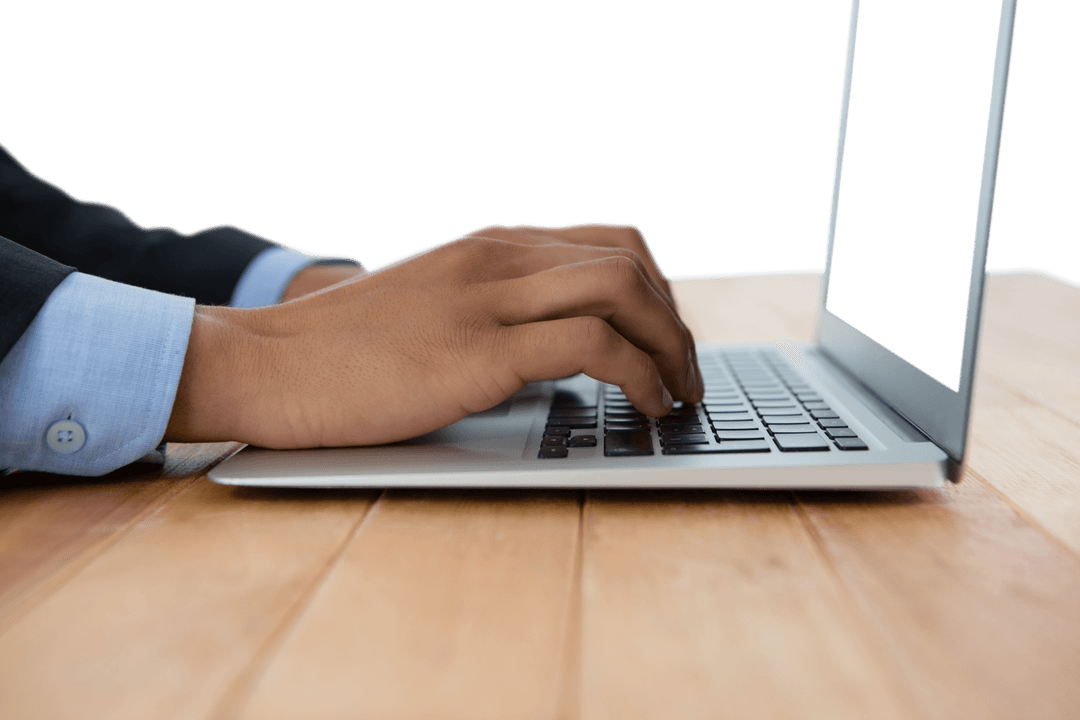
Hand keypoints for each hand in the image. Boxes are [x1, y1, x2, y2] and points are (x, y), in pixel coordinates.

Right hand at [165, 224, 704, 448]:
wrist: (269, 364)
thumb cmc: (348, 349)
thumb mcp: (434, 306)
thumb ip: (497, 308)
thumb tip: (562, 343)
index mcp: (490, 244)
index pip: (611, 243)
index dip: (659, 291)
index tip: (669, 340)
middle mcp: (497, 257)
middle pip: (630, 263)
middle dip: (677, 322)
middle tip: (688, 374)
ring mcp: (487, 298)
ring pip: (623, 292)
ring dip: (671, 346)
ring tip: (679, 394)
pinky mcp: (477, 352)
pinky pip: (591, 346)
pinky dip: (639, 374)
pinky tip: (645, 406)